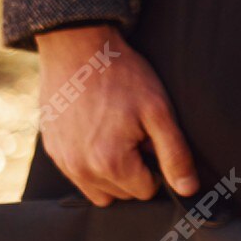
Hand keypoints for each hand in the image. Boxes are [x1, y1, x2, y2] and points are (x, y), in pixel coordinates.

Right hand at [35, 24, 196, 204]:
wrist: (78, 47)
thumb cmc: (123, 76)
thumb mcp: (159, 111)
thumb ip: (175, 154)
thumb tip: (188, 190)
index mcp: (111, 164)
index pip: (146, 191)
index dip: (156, 165)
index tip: (151, 137)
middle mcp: (81, 170)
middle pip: (123, 193)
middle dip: (135, 169)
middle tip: (135, 131)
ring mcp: (63, 162)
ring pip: (99, 190)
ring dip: (113, 172)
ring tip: (117, 133)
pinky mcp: (52, 151)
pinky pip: (77, 174)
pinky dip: (91, 162)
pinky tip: (97, 131)